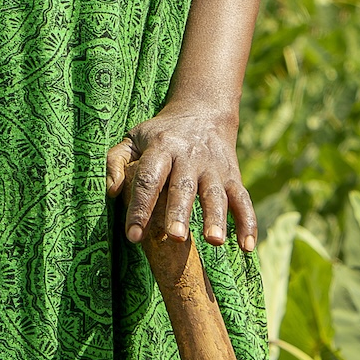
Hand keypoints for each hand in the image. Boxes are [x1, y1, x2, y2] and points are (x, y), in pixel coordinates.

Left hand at [107, 105, 256, 251]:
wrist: (203, 111)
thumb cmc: (160, 134)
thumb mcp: (133, 138)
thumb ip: (116, 162)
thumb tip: (112, 192)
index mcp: (162, 148)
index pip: (148, 179)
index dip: (139, 207)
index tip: (133, 236)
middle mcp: (189, 157)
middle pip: (183, 187)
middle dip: (179, 213)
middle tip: (175, 239)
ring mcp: (213, 167)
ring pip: (215, 194)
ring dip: (215, 217)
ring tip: (213, 241)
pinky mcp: (233, 176)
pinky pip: (243, 201)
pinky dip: (248, 223)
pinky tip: (246, 247)